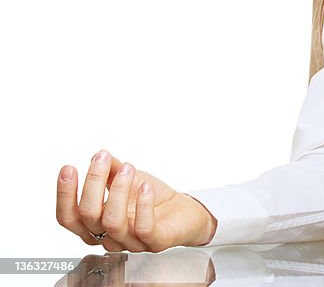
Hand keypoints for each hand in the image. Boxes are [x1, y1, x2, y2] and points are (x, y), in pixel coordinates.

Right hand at [56, 150, 217, 251]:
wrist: (184, 211)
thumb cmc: (152, 199)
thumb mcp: (129, 180)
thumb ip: (111, 170)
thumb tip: (98, 155)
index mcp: (95, 226)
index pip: (69, 217)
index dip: (65, 194)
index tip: (68, 168)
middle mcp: (109, 237)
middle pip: (87, 215)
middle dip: (93, 182)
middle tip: (102, 158)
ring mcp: (131, 242)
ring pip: (112, 222)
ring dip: (118, 190)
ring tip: (129, 168)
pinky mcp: (155, 242)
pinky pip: (143, 228)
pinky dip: (143, 205)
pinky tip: (145, 187)